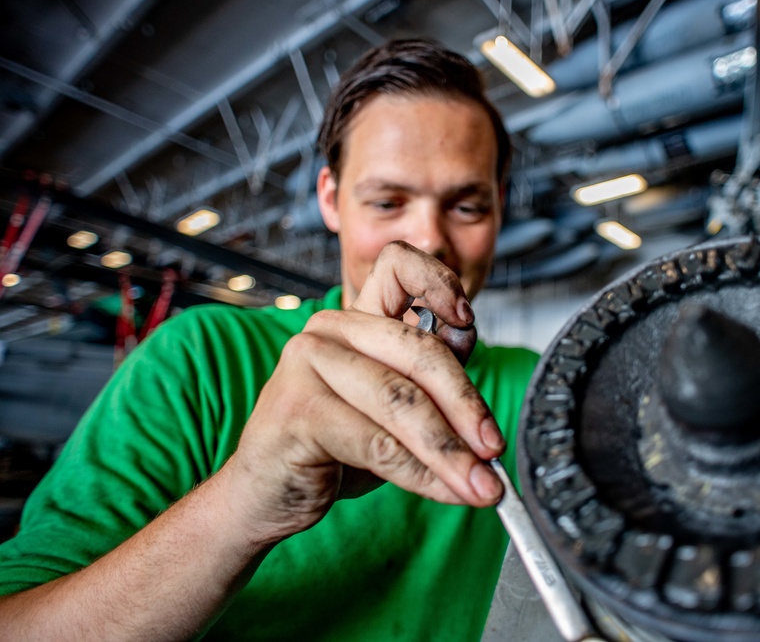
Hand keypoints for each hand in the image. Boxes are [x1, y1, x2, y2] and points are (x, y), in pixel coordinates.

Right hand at [222, 241, 506, 542]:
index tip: (466, 319)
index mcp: (357, 320)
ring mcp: (309, 365)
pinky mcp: (298, 411)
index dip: (439, 281)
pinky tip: (445, 491)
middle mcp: (330, 331)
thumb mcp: (391, 413)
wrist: (264, 493)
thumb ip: (429, 388)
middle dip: (466, 404)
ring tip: (481, 485)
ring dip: (450, 451)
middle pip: (419, 351)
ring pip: (402, 403)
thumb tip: (481, 398)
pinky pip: (379, 445)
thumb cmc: (330, 448)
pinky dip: (421, 474)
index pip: (398, 266)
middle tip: (494, 446)